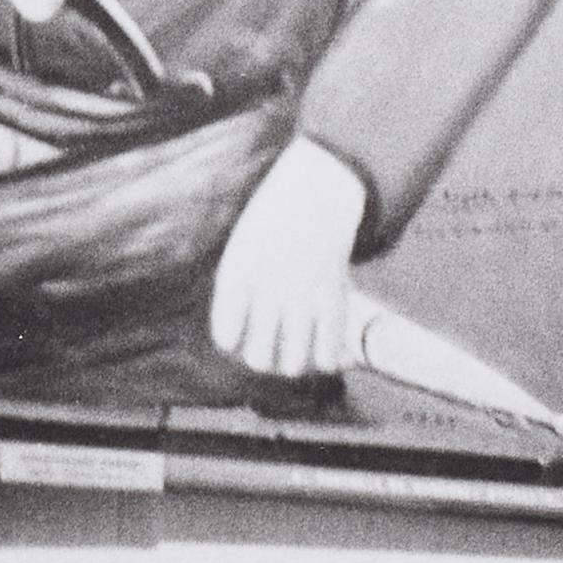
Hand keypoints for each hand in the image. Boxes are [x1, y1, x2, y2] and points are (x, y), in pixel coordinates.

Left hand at [209, 135, 368, 377]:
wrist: (313, 197)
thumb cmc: (270, 233)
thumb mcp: (239, 256)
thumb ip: (234, 300)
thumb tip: (235, 346)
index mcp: (239, 276)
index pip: (228, 336)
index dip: (233, 339)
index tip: (240, 326)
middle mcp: (270, 289)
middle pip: (258, 358)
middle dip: (261, 358)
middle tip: (269, 343)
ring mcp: (304, 296)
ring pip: (292, 364)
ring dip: (290, 364)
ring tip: (294, 350)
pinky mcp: (334, 299)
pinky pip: (328, 353)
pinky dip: (325, 361)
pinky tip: (323, 351)